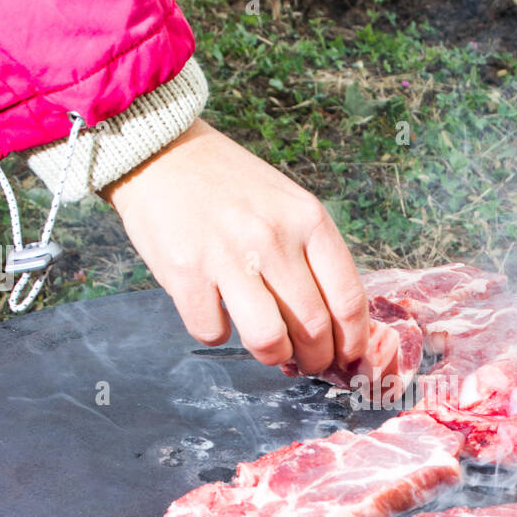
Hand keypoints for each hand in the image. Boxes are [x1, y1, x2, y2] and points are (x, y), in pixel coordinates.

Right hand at [101, 117, 368, 372]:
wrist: (163, 153)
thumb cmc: (233, 188)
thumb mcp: (289, 206)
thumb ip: (313, 257)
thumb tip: (334, 326)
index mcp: (308, 220)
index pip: (347, 298)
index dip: (353, 341)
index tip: (348, 358)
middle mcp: (272, 238)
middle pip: (313, 327)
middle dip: (315, 359)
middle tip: (308, 363)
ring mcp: (227, 256)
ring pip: (268, 340)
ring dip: (273, 356)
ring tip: (270, 350)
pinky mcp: (185, 273)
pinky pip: (214, 332)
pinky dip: (218, 334)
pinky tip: (218, 314)